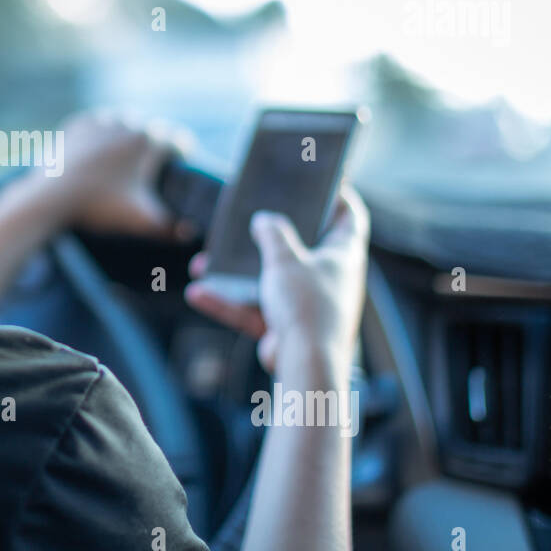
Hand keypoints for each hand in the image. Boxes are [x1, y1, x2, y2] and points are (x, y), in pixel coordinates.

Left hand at [20, 110, 195, 239]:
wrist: (52, 198)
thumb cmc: (99, 208)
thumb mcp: (139, 221)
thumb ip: (169, 228)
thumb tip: (192, 233)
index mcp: (148, 143)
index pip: (177, 140)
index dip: (183, 150)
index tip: (183, 159)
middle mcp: (127, 125)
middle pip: (152, 128)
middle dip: (159, 141)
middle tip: (159, 157)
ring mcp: (101, 122)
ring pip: (125, 120)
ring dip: (132, 131)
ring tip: (133, 147)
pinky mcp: (78, 125)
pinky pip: (98, 123)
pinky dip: (104, 131)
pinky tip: (104, 142)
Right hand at [184, 184, 369, 385]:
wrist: (305, 365)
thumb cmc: (307, 308)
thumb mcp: (285, 259)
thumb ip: (273, 233)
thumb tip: (265, 219)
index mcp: (344, 255)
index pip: (350, 217)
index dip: (337, 198)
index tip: (322, 185)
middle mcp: (330, 278)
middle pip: (304, 247)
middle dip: (274, 235)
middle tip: (255, 218)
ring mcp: (308, 304)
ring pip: (271, 280)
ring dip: (240, 273)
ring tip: (210, 261)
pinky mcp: (287, 327)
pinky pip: (255, 309)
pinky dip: (230, 303)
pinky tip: (200, 293)